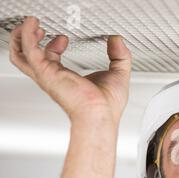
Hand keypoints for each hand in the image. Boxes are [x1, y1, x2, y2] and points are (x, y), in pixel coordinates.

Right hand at [9, 16, 131, 124]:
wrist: (100, 114)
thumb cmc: (107, 106)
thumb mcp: (118, 74)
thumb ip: (120, 55)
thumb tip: (117, 41)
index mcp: (67, 80)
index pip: (51, 61)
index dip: (54, 46)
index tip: (63, 39)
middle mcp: (54, 78)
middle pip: (28, 58)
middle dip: (29, 41)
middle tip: (38, 29)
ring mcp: (48, 75)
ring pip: (21, 54)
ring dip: (23, 36)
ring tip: (32, 25)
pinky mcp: (46, 72)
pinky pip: (29, 50)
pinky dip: (28, 36)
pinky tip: (34, 27)